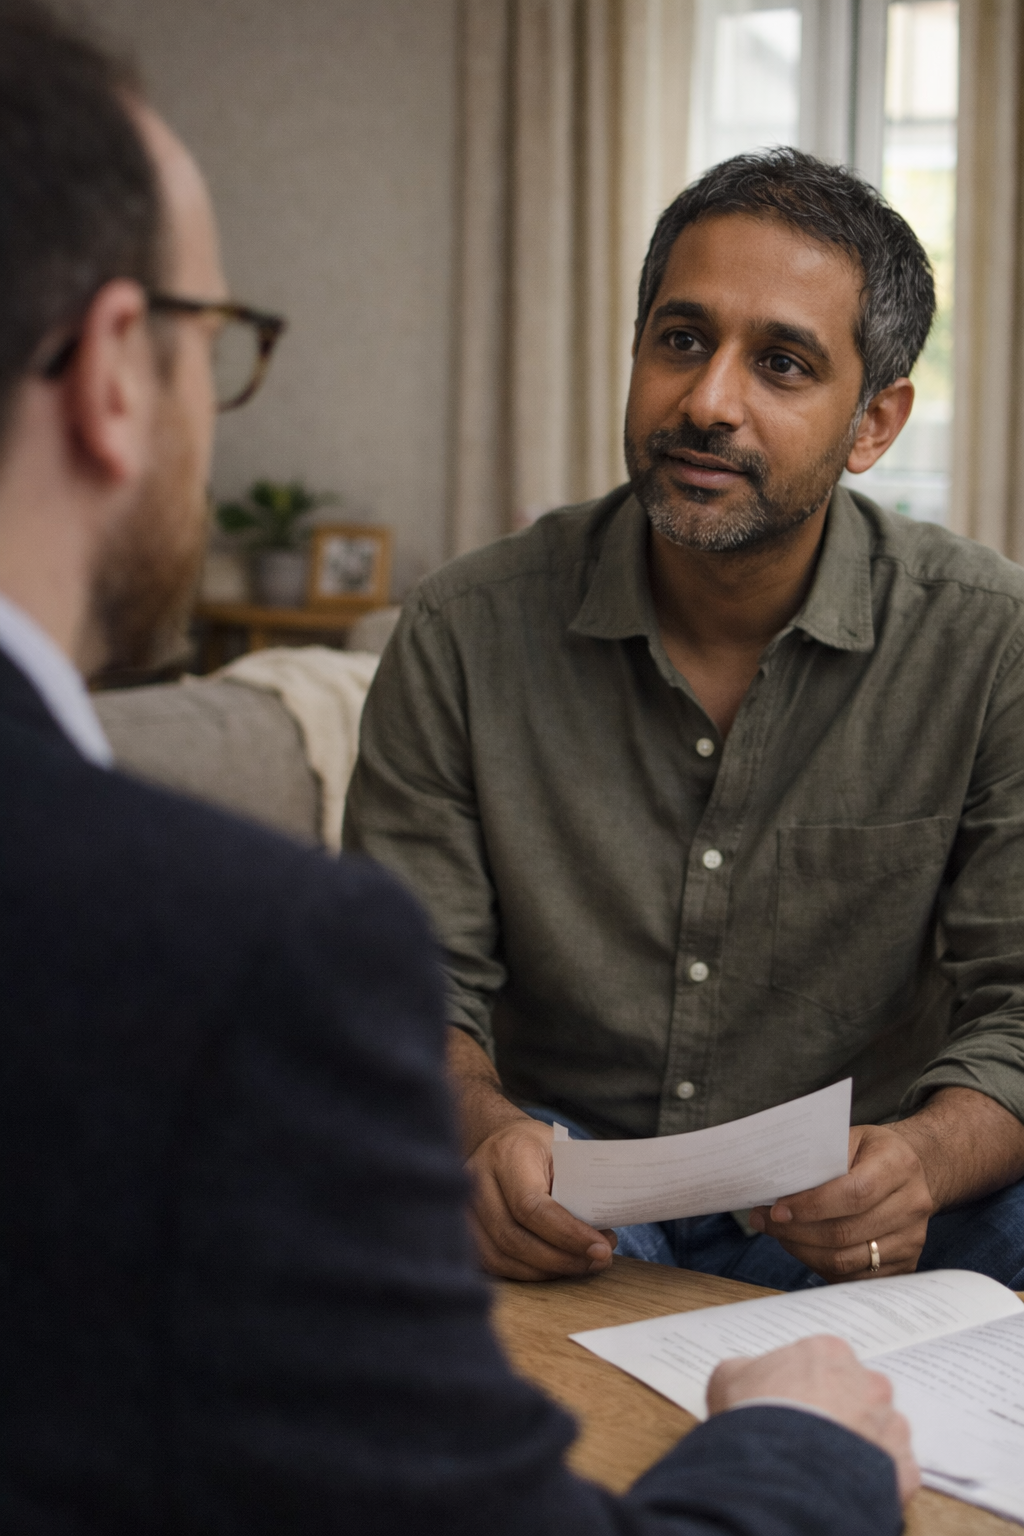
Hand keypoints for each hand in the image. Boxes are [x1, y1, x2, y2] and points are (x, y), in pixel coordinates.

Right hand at [465, 1118, 616, 1280]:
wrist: (501, 1140)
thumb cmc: (540, 1148)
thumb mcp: (565, 1151)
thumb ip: (580, 1186)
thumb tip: (604, 1232)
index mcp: (507, 1154)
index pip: (531, 1206)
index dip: (567, 1234)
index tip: (600, 1249)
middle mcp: (477, 1180)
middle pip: (513, 1237)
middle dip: (561, 1259)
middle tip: (598, 1261)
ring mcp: (464, 1206)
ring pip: (500, 1256)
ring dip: (546, 1271)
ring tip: (581, 1265)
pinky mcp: (463, 1228)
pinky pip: (491, 1263)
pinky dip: (526, 1272)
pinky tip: (553, 1267)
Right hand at [707, 1335, 919, 1503]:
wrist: (779, 1471)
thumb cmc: (756, 1418)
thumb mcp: (729, 1377)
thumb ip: (747, 1369)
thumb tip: (747, 1376)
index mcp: (829, 1352)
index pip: (824, 1363)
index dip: (805, 1385)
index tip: (792, 1403)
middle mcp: (868, 1383)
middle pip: (857, 1393)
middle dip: (838, 1411)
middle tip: (809, 1434)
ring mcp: (889, 1426)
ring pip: (880, 1431)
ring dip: (860, 1443)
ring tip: (827, 1464)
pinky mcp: (902, 1468)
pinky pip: (894, 1471)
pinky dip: (876, 1478)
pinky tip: (847, 1483)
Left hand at [748, 1124, 934, 1281]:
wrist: (911, 1172)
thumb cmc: (870, 1153)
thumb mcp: (849, 1139)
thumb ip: (819, 1160)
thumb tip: (776, 1188)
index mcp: (898, 1165)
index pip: (853, 1193)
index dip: (811, 1206)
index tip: (777, 1210)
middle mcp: (912, 1204)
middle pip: (846, 1232)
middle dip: (796, 1231)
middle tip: (765, 1222)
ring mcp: (912, 1239)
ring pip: (847, 1260)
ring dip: (803, 1251)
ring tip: (779, 1235)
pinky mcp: (906, 1264)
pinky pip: (854, 1277)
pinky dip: (822, 1266)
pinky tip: (803, 1248)